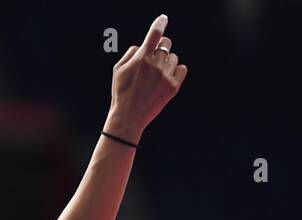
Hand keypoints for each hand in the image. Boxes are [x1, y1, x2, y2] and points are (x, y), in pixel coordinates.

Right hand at [106, 14, 187, 142]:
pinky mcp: (173, 87)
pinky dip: (176, 70)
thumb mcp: (118, 69)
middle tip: (154, 58)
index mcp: (142, 58)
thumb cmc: (121, 92)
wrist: (129, 118)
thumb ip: (132, 53)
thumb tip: (143, 46)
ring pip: (174, 57)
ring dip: (167, 61)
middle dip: (161, 47)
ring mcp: (166, 76)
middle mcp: (156, 65)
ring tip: (156, 75)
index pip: (155, 33)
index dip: (160, 23)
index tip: (163, 19)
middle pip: (167, 43)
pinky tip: (167, 77)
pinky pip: (182, 68)